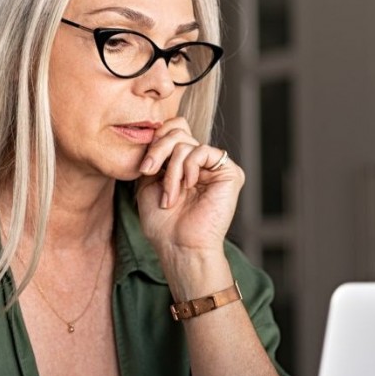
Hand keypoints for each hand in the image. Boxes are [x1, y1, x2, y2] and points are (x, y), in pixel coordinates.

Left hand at [134, 118, 243, 253]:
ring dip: (171, 171)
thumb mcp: (148, 182)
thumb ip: (155, 155)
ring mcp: (215, 167)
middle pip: (178, 131)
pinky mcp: (230, 172)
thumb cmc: (163, 223)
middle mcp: (201, 162)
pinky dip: (188, 168)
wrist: (179, 246)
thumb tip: (157, 130)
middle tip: (147, 171)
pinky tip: (188, 186)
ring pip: (186, 143)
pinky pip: (202, 151)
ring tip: (169, 196)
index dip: (157, 138)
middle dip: (158, 151)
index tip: (144, 165)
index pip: (174, 129)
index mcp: (184, 164)